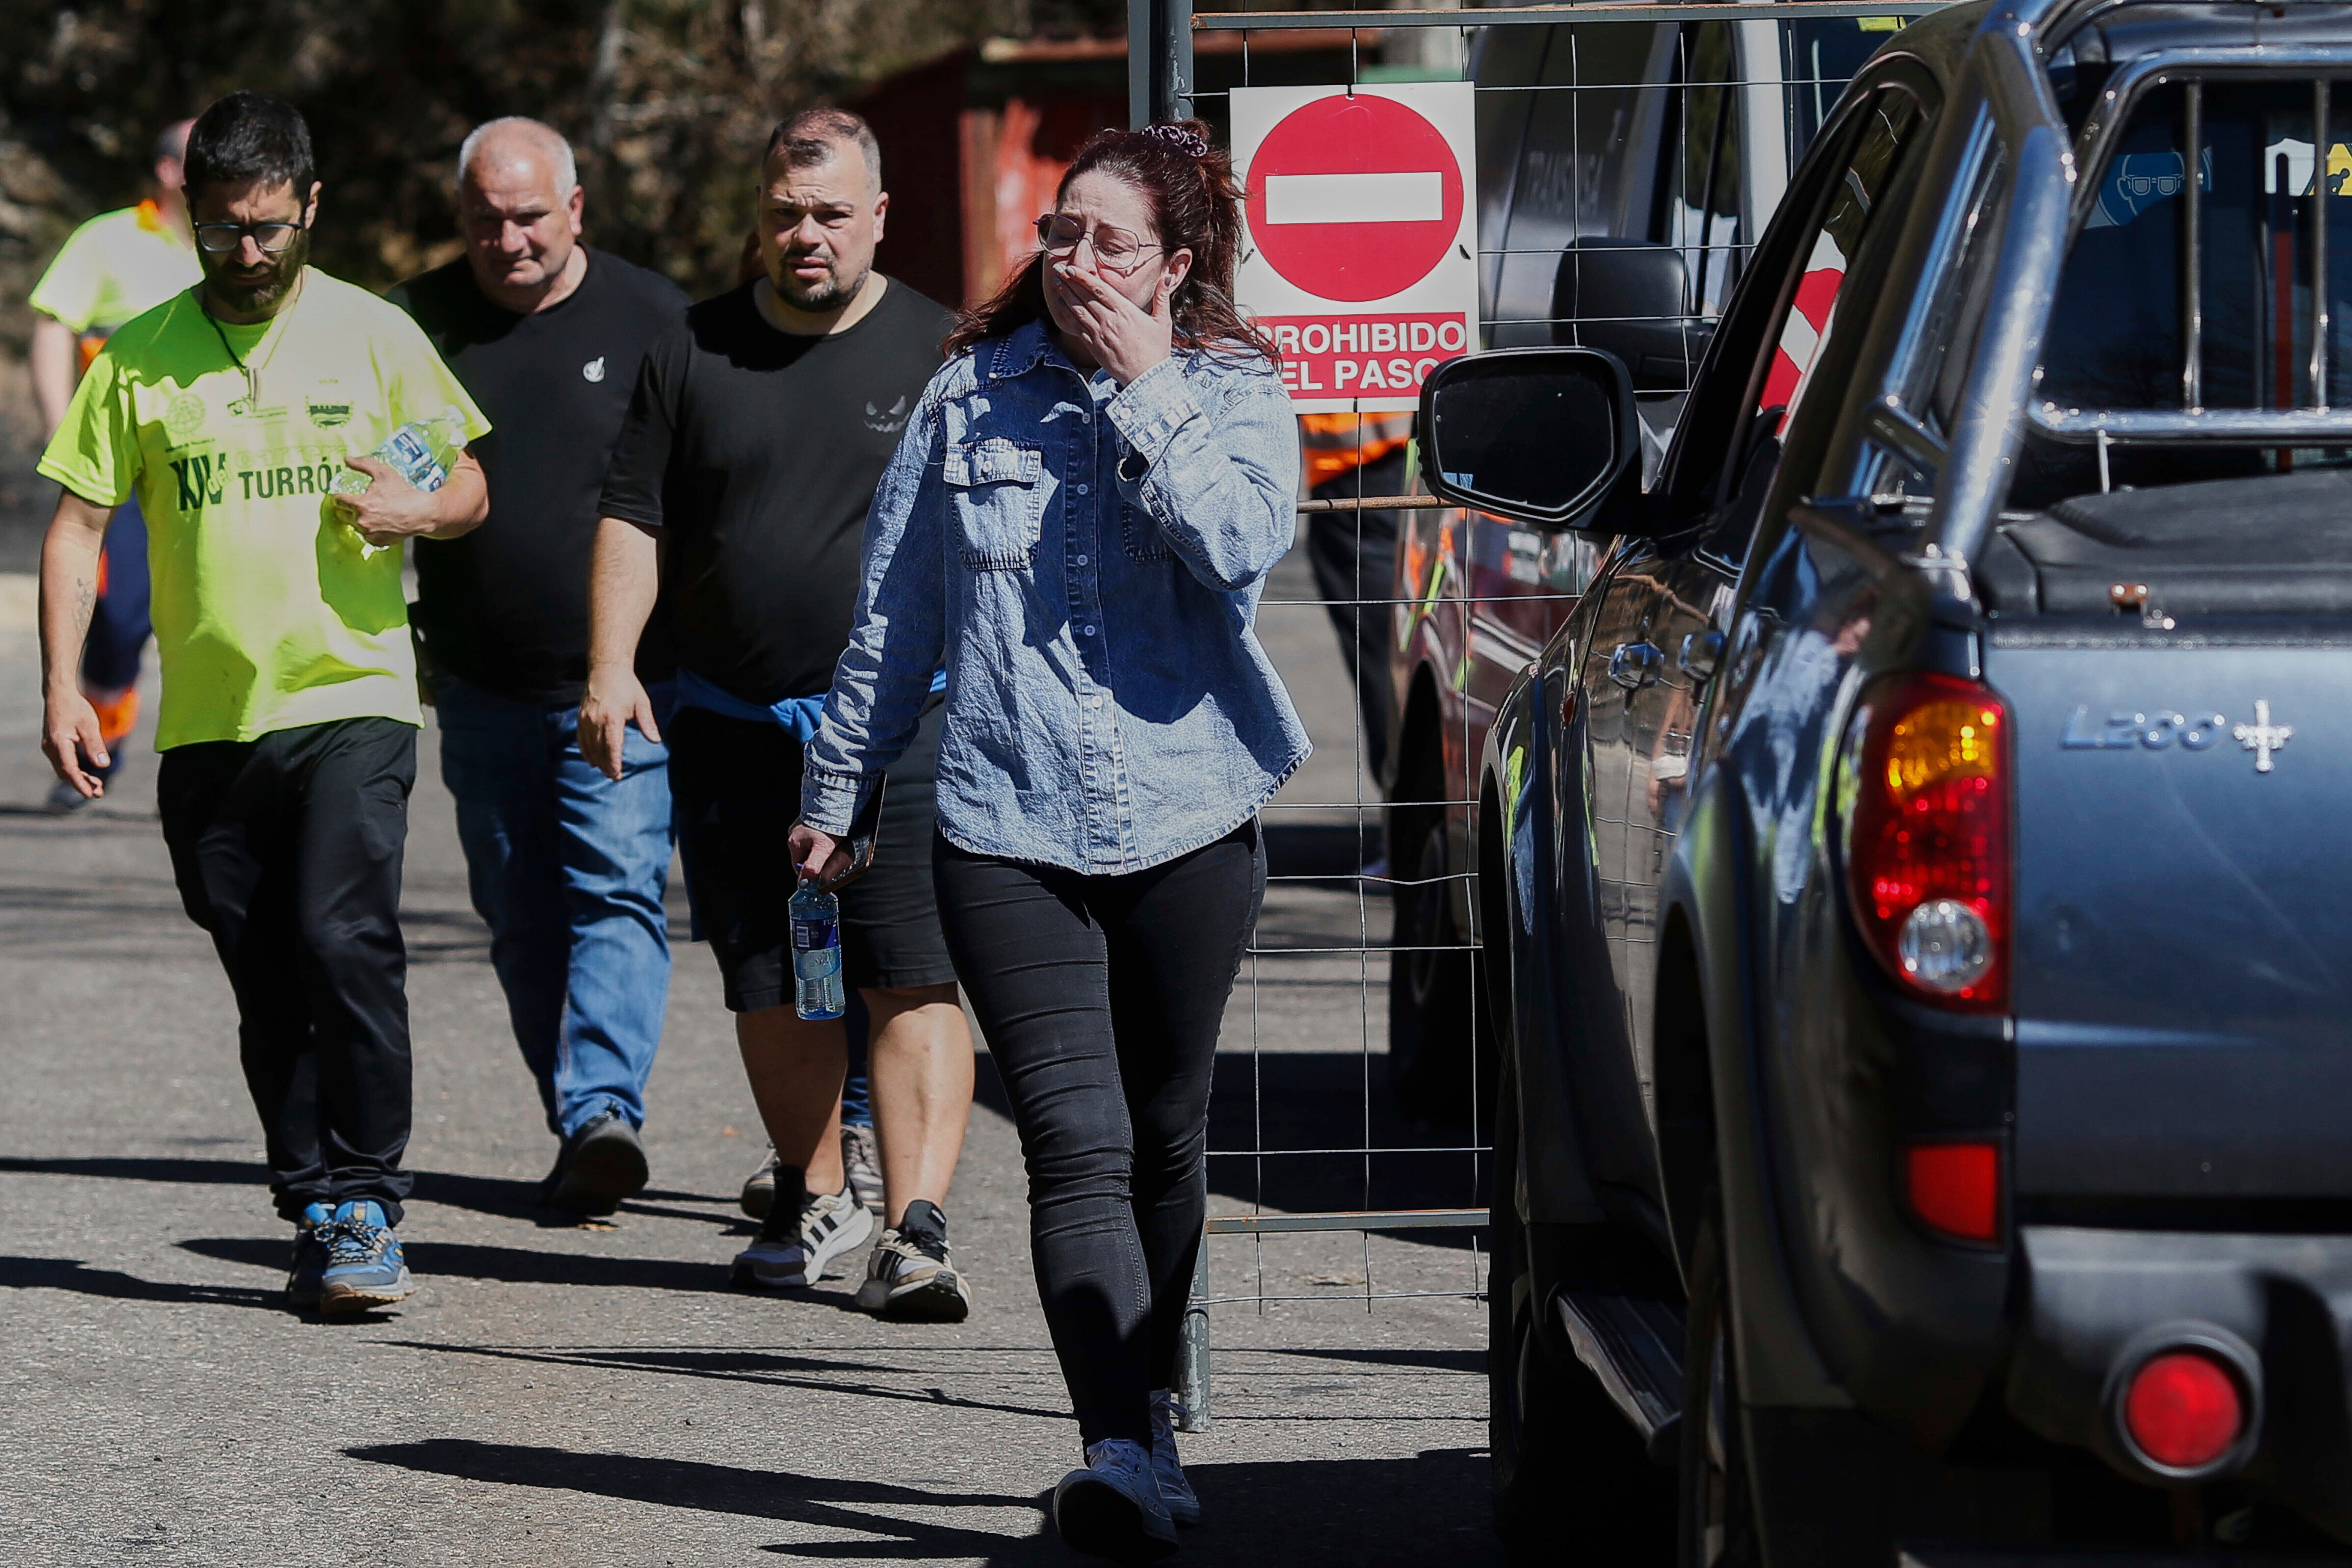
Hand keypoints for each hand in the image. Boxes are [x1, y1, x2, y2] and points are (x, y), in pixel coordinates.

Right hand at [42, 688, 107, 799]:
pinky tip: (87, 773)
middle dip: (81, 783)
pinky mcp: (53, 744)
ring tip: (97, 786)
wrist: (59, 694)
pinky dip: (75, 769)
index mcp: (58, 743)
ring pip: (63, 768)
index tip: (91, 794)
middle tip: (99, 793)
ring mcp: (50, 746)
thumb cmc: (75, 707)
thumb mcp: (89, 726)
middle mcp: (50, 747)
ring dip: (79, 778)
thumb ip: (96, 746)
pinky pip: (63, 762)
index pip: (69, 769)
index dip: (80, 784)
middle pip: (66, 772)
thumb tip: (103, 765)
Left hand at [333, 456, 442, 546]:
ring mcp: (370, 533)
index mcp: (360, 504)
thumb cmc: (404, 492)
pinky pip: (367, 536)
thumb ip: (363, 464)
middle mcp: (362, 520)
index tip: (342, 495)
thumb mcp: (384, 472)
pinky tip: (378, 523)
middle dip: (346, 508)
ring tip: (370, 513)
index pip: (339, 500)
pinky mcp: (378, 541)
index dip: (340, 495)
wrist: (422, 513)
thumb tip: (347, 459)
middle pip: (342, 514)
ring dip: (358, 519)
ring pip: (354, 525)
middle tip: (355, 504)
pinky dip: (370, 530)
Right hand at [577, 664, 659, 781]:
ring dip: (596, 761)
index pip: (612, 748)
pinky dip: (585, 751)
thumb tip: (656, 740)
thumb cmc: (627, 686)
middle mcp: (596, 721)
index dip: (614, 764)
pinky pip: (580, 739)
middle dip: (606, 766)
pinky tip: (591, 759)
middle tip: (613, 777)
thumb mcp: (641, 703)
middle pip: (599, 751)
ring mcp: (585, 719)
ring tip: (604, 770)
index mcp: (612, 719)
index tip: (617, 775)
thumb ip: (647, 723)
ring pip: (589, 747)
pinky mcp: (580, 717)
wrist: (606, 669)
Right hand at [788, 823, 850, 887]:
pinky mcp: (810, 820)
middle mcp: (794, 835)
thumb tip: (803, 883)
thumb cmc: (829, 824)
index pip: (799, 867)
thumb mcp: (822, 849)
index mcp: (794, 843)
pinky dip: (821, 838)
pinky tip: (831, 836)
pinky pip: (814, 835)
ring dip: (820, 849)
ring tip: (832, 846)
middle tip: (829, 859)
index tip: (819, 876)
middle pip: (804, 856)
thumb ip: (813, 867)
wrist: (835, 801)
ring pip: (810, 846)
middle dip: (816, 860)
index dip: (809, 874)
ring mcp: (801, 827)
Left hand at [1051, 261, 1173, 384]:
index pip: (1099, 289)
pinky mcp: (1094, 347)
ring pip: (1077, 310)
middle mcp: (1109, 321)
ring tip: (1057, 283)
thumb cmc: (1157, 350)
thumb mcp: (1163, 321)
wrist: (1147, 378)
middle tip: (1058, 269)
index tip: (1071, 268)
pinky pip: (1076, 328)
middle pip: (1084, 297)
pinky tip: (1061, 306)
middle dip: (1070, 281)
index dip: (1083, 277)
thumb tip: (1168, 275)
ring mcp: (1099, 334)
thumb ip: (1162, 296)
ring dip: (1065, 295)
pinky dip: (1067, 315)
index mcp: (1125, 311)